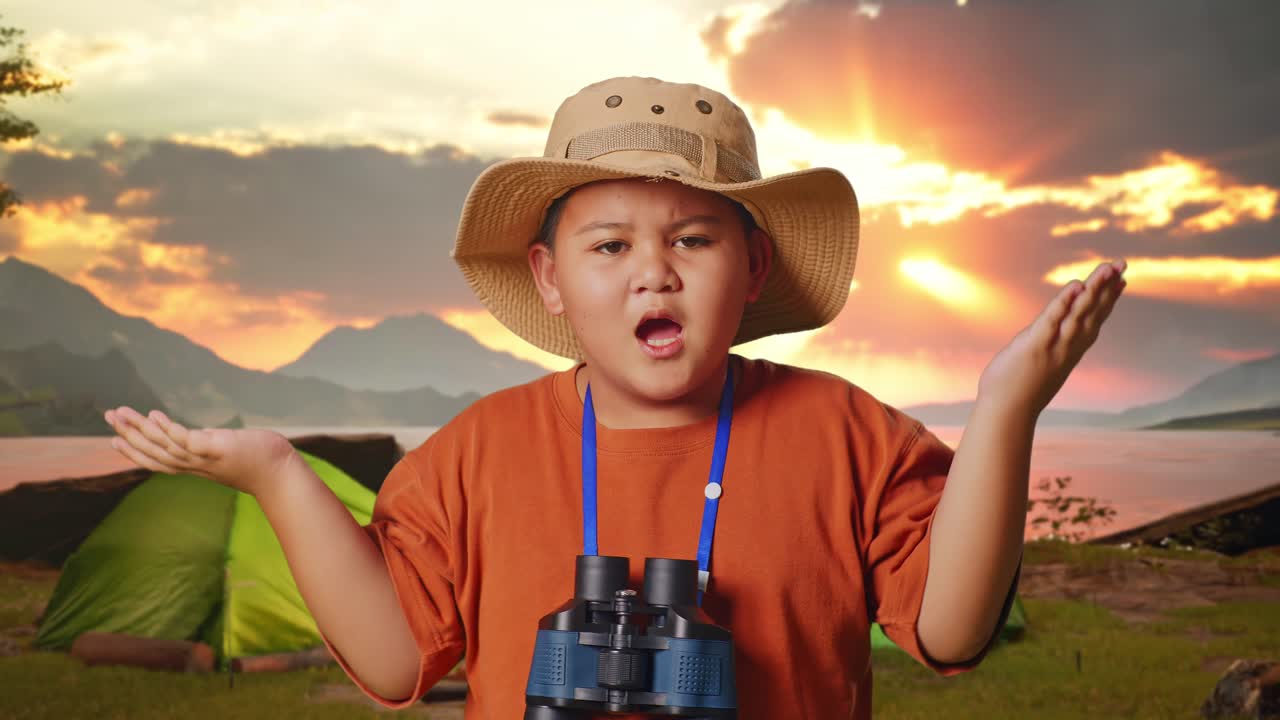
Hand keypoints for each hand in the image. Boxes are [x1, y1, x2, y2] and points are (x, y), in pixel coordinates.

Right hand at [103, 407, 295, 496]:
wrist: (281, 473)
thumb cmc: (258, 461)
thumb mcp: (226, 452)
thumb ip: (210, 445)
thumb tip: (201, 436)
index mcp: (195, 466)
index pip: (158, 461)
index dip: (135, 452)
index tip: (114, 440)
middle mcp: (195, 465)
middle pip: (154, 452)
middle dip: (129, 436)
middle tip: (109, 417)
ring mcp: (205, 458)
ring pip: (164, 446)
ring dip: (140, 429)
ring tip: (121, 412)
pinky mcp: (218, 449)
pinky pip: (186, 440)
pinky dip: (168, 429)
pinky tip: (154, 415)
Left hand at [977, 258, 1126, 417]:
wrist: (1007, 413)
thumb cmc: (1020, 390)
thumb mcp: (1043, 365)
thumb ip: (1051, 348)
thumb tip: (1050, 337)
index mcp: (1070, 350)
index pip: (1094, 320)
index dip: (1108, 300)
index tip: (1121, 281)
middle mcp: (1068, 347)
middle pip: (1092, 313)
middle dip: (1108, 287)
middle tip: (1122, 264)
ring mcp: (1054, 347)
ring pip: (1078, 314)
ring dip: (1093, 290)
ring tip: (1107, 269)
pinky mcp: (1035, 346)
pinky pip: (1052, 321)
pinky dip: (1064, 302)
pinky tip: (1075, 286)